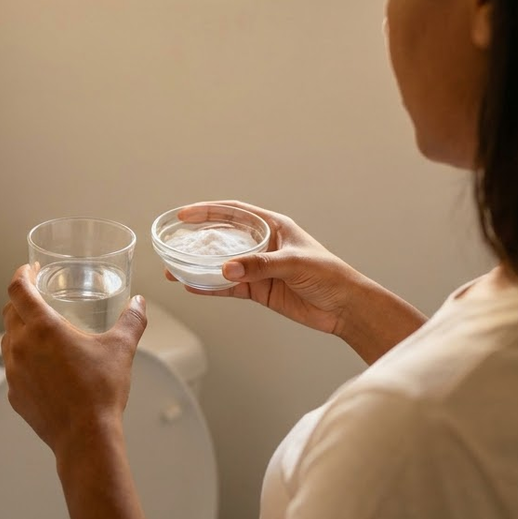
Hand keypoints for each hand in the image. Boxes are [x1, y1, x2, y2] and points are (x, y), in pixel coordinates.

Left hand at [1, 264, 148, 456]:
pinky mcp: (14, 394)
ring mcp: (14, 372)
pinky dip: (23, 359)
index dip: (22, 274)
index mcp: (42, 328)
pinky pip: (13, 368)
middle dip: (22, 301)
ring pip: (8, 340)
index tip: (30, 270)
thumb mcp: (120, 349)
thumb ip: (131, 320)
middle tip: (38, 297)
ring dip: (20, 330)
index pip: (18, 289)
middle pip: (10, 312)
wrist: (85, 438)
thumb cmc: (100, 393)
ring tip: (41, 332)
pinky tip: (43, 366)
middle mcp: (21, 346)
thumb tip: (140, 303)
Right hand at [167, 201, 425, 361]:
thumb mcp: (293, 263)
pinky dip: (211, 288)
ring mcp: (259, 268)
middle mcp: (263, 245)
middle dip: (197, 239)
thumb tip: (227, 269)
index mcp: (273, 226)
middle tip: (172, 241)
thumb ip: (258, 266)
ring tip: (174, 269)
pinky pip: (229, 288)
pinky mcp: (260, 291)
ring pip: (222, 264)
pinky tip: (193, 287)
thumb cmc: (329, 275)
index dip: (208, 211)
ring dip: (199, 266)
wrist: (345, 307)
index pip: (234, 212)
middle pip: (223, 237)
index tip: (184, 214)